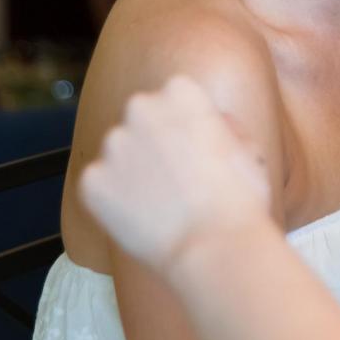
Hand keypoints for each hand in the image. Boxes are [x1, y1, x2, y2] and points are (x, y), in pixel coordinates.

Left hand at [79, 75, 270, 274]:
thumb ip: (225, 124)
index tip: (196, 150)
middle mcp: (141, 108)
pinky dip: (113, 200)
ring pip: (119, 152)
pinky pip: (99, 185)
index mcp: (181, 92)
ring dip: (132, 170)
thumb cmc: (240, 199)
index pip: (174, 96)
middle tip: (175, 177)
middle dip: (153, 140)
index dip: (186, 125)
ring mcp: (112, 145)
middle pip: (142, 118)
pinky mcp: (91, 180)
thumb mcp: (248, 148)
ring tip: (160, 203)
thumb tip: (213, 121)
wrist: (213, 248)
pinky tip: (141, 218)